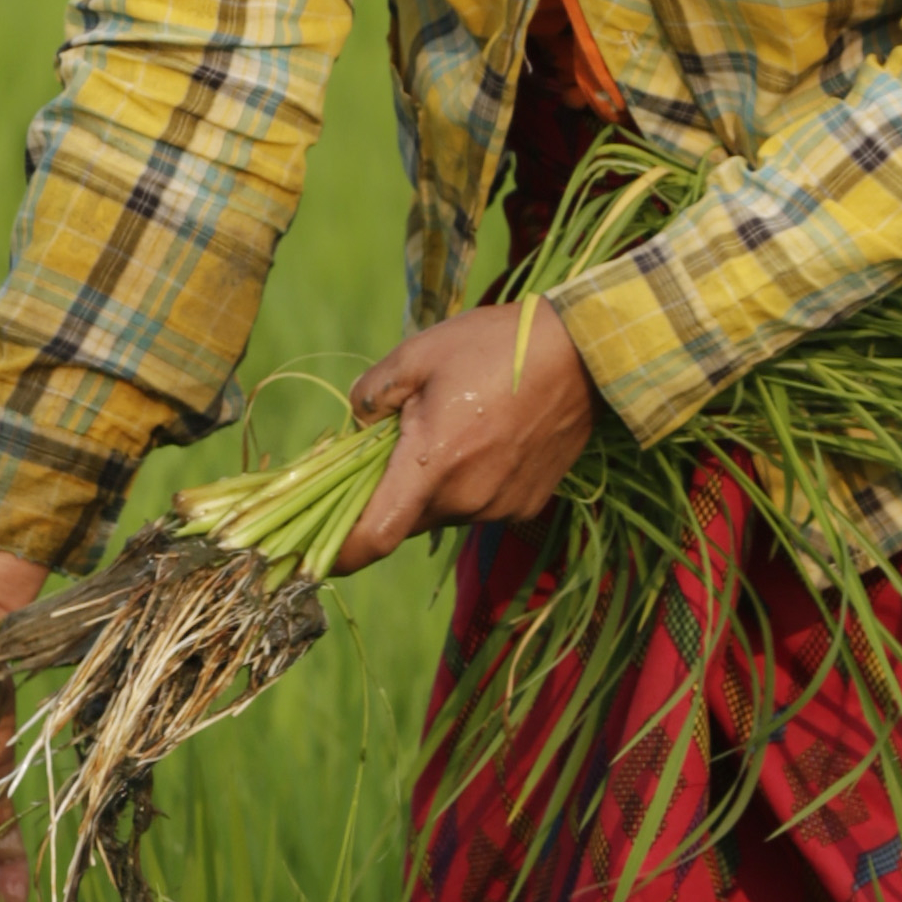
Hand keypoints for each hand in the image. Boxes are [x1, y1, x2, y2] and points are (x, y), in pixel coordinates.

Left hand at [333, 301, 594, 571]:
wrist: (586, 355)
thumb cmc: (496, 347)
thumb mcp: (419, 353)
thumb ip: (373, 392)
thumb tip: (357, 419)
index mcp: (431, 465)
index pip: (373, 537)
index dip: (338, 553)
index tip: (314, 554)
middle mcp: (466, 500)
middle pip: (405, 519)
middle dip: (390, 492)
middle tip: (399, 442)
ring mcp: (501, 507)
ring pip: (444, 511)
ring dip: (434, 484)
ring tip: (457, 427)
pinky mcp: (528, 504)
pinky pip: (481, 505)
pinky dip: (472, 482)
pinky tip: (490, 438)